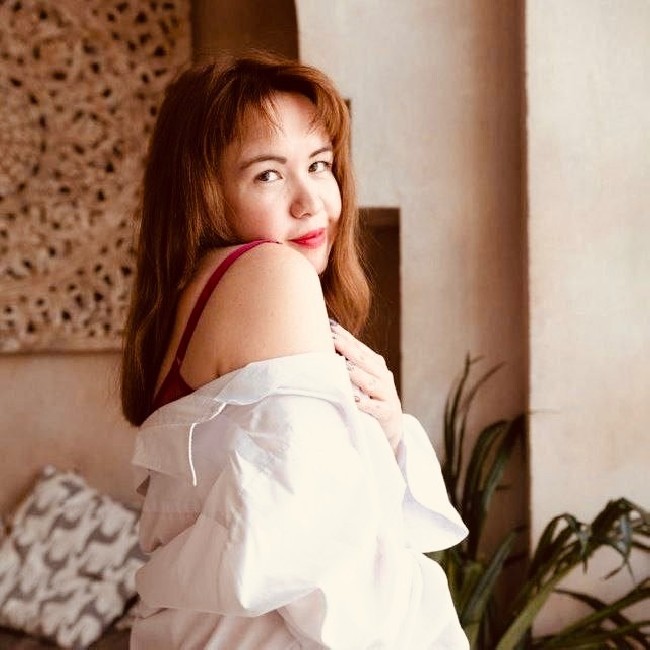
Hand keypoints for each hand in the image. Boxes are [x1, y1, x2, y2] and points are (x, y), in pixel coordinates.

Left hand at [329, 319, 402, 451]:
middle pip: (365, 361)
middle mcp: (383, 376)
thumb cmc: (370, 398)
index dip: (345, 336)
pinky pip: (375, 408)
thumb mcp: (362, 379)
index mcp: (376, 364)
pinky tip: (354, 399)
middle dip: (348, 349)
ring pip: (371, 382)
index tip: (329, 325)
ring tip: (343, 366)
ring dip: (357, 374)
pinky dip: (365, 404)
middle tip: (331, 338)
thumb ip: (347, 363)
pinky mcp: (387, 413)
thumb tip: (323, 344)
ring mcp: (387, 394)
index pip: (358, 347)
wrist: (391, 427)